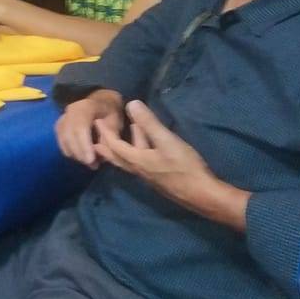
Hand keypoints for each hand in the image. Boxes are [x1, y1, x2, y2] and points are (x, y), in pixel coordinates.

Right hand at [55, 89, 124, 168]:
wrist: (102, 100)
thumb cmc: (110, 111)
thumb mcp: (115, 121)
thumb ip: (109, 136)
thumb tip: (99, 152)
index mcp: (86, 106)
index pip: (80, 127)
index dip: (84, 145)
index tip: (90, 160)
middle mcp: (71, 110)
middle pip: (69, 134)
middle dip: (79, 152)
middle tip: (92, 165)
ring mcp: (64, 116)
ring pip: (63, 138)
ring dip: (74, 153)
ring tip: (89, 162)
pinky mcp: (60, 123)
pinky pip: (61, 140)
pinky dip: (69, 150)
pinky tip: (80, 156)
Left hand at [95, 101, 248, 228]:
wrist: (202, 194)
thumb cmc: (183, 167)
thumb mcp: (166, 141)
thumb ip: (149, 123)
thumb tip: (130, 103)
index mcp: (137, 161)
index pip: (115, 146)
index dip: (105, 133)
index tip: (97, 122)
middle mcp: (140, 170)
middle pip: (118, 157)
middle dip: (107, 146)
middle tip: (97, 138)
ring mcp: (151, 176)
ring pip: (132, 159)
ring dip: (126, 146)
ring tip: (128, 131)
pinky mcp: (161, 178)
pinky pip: (142, 162)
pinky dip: (140, 150)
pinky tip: (149, 145)